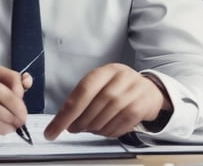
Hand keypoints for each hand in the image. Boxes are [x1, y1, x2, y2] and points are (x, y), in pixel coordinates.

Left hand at [44, 63, 171, 139]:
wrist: (149, 90)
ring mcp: (133, 92)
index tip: (53, 129)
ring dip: (94, 128)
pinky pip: (121, 125)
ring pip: (107, 116)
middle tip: (73, 128)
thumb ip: (84, 97)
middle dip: (80, 121)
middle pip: (95, 105)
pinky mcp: (142, 107)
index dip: (66, 113)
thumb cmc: (118, 88)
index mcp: (105, 71)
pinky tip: (104, 130)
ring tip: (89, 128)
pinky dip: (109, 132)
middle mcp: (120, 78)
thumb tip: (64, 119)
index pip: (82, 91)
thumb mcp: (101, 84)